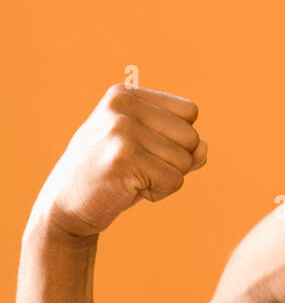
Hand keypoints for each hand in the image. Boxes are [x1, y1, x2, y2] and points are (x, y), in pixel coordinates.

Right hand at [31, 84, 206, 238]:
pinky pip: (173, 180)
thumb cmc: (112, 175)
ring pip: (184, 161)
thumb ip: (183, 146)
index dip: (177, 139)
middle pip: (191, 136)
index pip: (189, 112)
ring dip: (165, 179)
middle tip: (137, 168)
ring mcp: (121, 130)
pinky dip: (159, 193)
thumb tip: (203, 148)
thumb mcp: (148, 151)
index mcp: (125, 95)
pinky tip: (128, 190)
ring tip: (130, 178)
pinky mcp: (123, 159)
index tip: (143, 149)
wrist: (64, 206)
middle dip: (174, 161)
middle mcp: (122, 107)